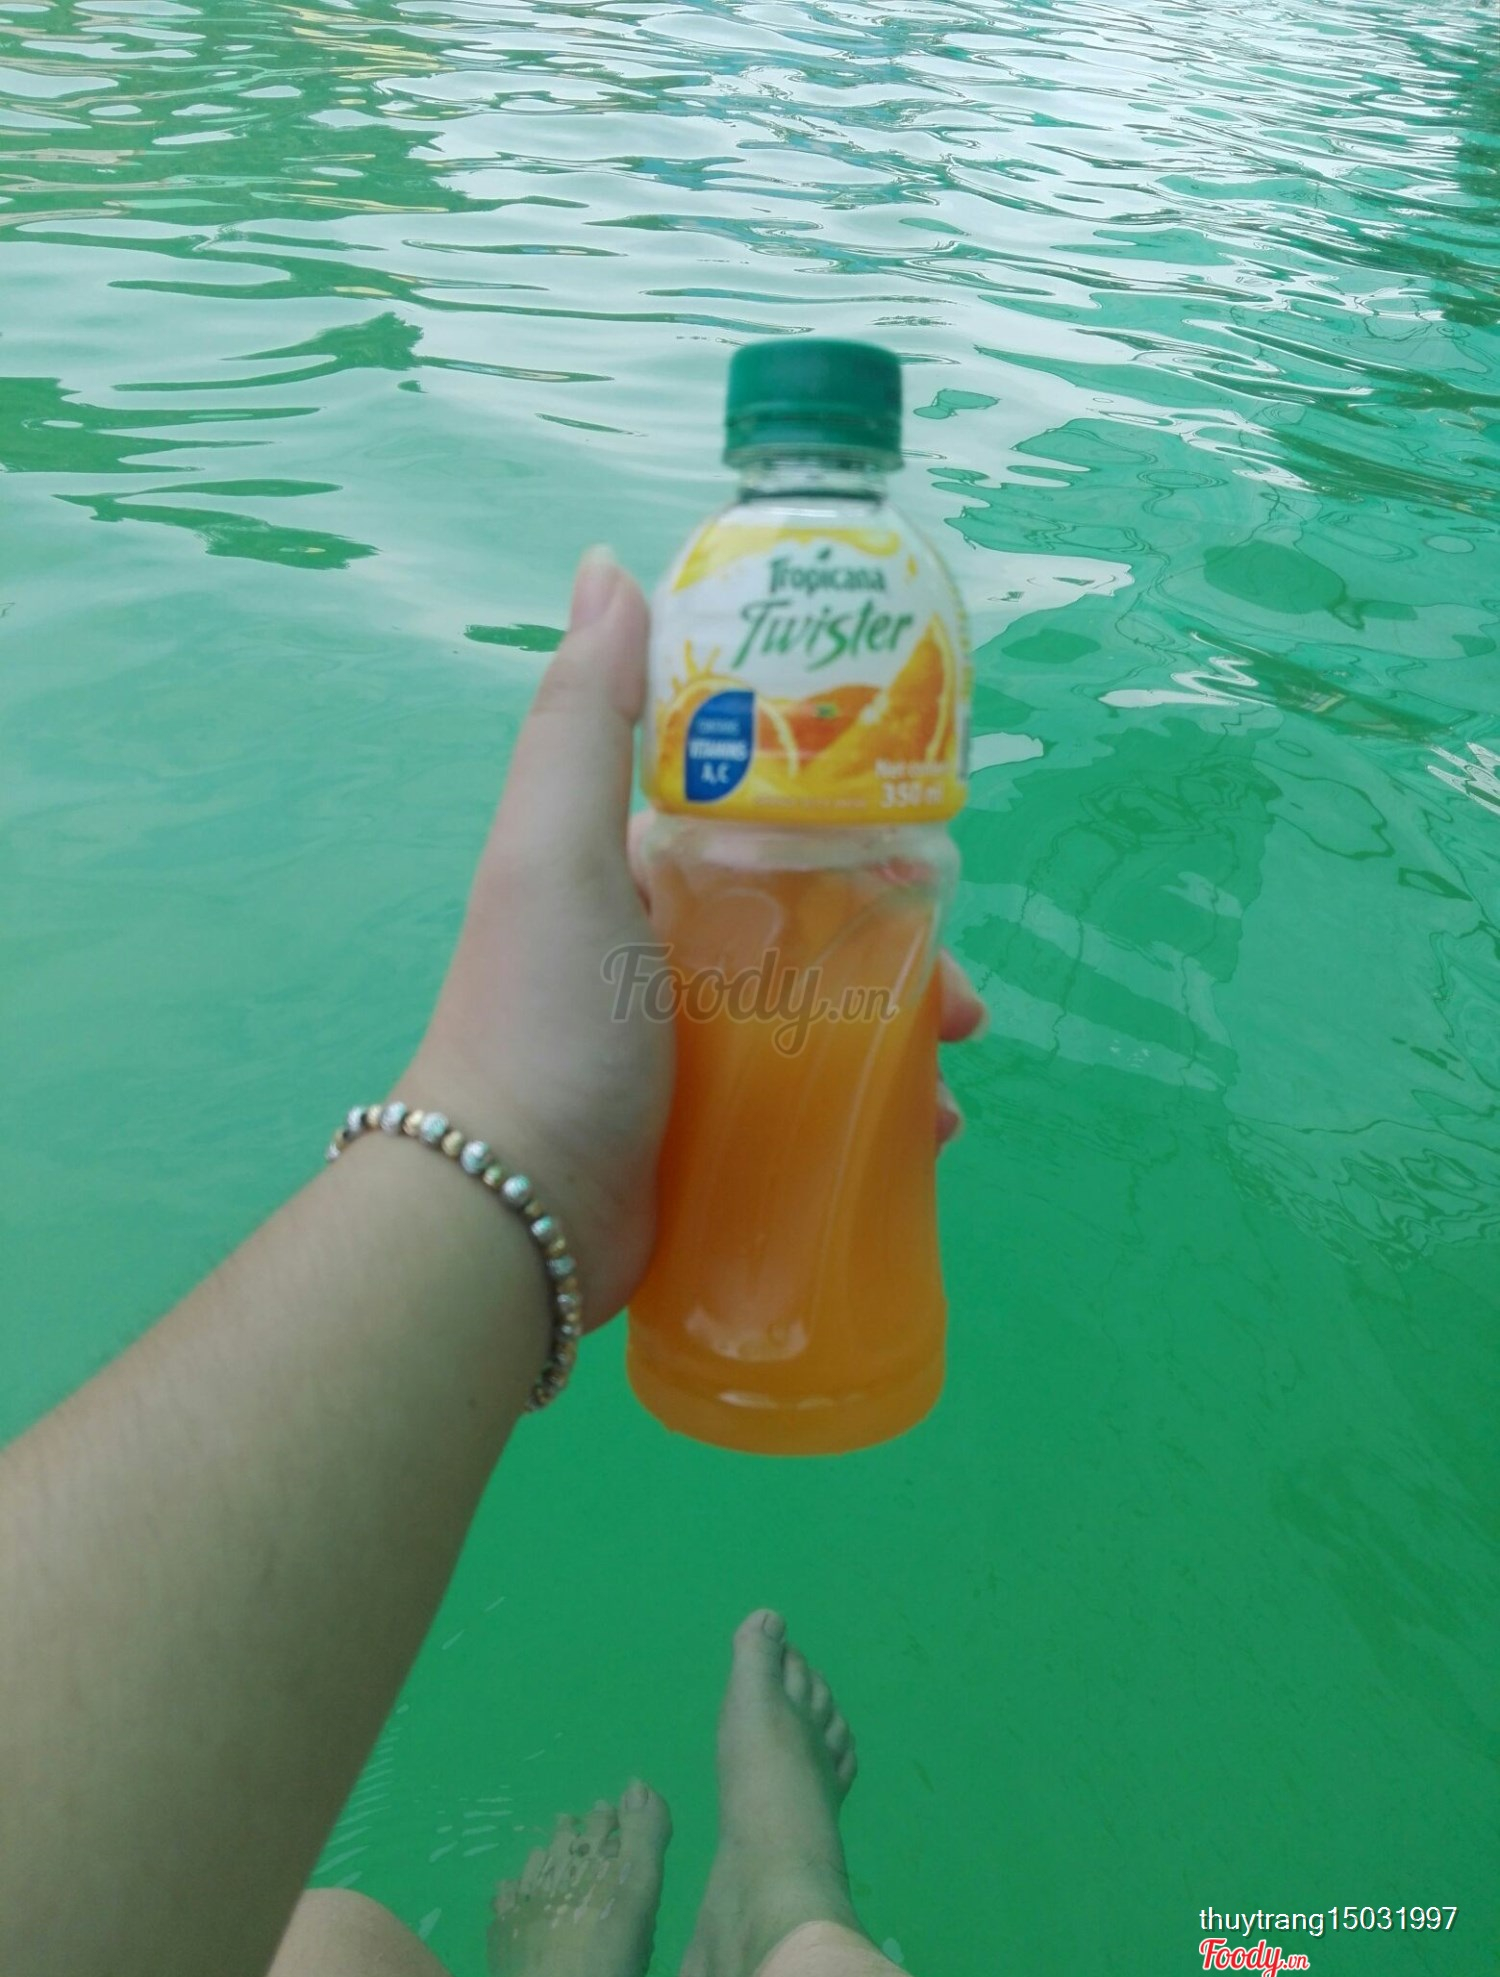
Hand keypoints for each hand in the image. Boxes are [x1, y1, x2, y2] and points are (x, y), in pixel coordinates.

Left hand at [400, 547, 986, 1328]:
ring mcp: (695, 1051)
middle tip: (959, 989)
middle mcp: (668, 954)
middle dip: (901, 945)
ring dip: (907, 1029)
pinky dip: (881, 1111)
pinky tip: (927, 1129)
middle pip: (817, 925)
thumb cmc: (545, 1014)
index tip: (923, 842)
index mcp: (637, 875)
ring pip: (833, 1016)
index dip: (848, 822)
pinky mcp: (719, 1135)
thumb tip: (609, 563)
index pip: (762, 823)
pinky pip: (823, 1105)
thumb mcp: (553, 848)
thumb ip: (584, 716)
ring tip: (956, 1060)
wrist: (515, 1207)